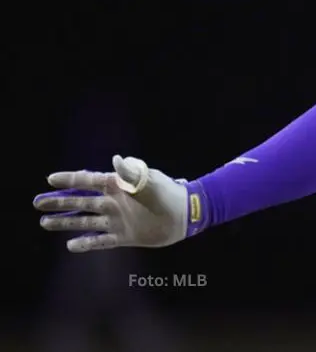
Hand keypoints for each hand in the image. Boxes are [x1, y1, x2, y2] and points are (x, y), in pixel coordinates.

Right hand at [34, 155, 188, 251]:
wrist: (186, 214)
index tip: (50, 179)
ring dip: (66, 222)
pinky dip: (87, 244)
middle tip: (38, 204)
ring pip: (86, 221)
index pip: (88, 181)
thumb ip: (130, 172)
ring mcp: (118, 220)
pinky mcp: (125, 237)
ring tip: (46, 223)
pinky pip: (101, 241)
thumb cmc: (167, 192)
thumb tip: (116, 159)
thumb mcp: (148, 180)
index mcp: (118, 185)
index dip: (69, 180)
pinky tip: (71, 245)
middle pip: (81, 201)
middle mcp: (114, 202)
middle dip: (59, 202)